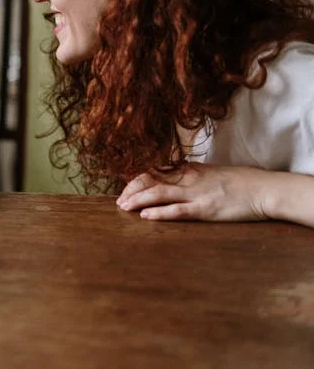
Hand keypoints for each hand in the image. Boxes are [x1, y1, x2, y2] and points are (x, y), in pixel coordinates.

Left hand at [116, 162, 268, 221]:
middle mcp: (189, 179)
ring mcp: (197, 193)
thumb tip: (174, 179)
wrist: (265, 189)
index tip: (126, 188)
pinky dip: (159, 213)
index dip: (137, 180)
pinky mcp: (205, 209)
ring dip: (138, 200)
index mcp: (190, 169)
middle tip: (119, 201)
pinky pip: (177, 210)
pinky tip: (145, 216)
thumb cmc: (241, 182)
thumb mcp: (212, 173)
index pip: (155, 171)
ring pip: (159, 193)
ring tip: (124, 207)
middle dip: (132, 190)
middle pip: (152, 180)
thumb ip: (192, 176)